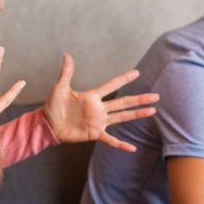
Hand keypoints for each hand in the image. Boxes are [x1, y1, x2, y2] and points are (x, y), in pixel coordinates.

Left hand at [42, 54, 158, 151]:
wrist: (48, 124)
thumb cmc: (54, 105)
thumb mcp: (60, 88)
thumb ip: (66, 73)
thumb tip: (66, 54)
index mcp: (93, 96)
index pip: (112, 85)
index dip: (124, 79)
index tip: (137, 73)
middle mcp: (99, 109)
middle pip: (123, 102)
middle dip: (139, 99)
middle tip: (155, 96)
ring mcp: (99, 122)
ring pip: (122, 117)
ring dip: (137, 114)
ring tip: (152, 111)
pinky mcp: (94, 133)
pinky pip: (110, 139)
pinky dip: (121, 144)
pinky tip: (132, 148)